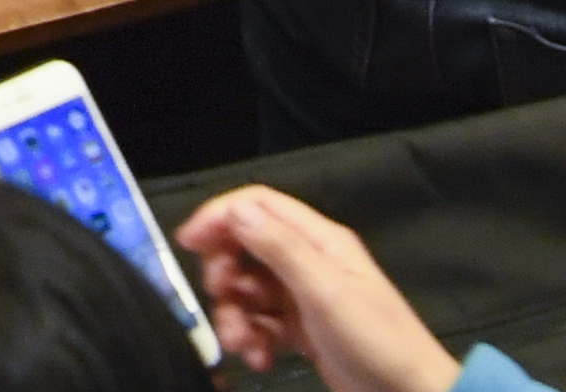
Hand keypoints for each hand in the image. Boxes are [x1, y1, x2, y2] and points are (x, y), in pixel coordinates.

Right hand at [178, 185, 462, 391]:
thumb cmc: (376, 341)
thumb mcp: (326, 293)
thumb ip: (280, 248)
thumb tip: (235, 210)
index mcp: (320, 240)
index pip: (258, 205)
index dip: (220, 217)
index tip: (189, 244)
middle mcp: (310, 261)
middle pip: (247, 247)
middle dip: (225, 273)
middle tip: (220, 299)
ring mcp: (306, 297)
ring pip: (249, 290)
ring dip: (235, 315)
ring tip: (242, 345)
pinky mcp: (303, 330)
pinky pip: (262, 323)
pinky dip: (252, 338)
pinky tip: (259, 359)